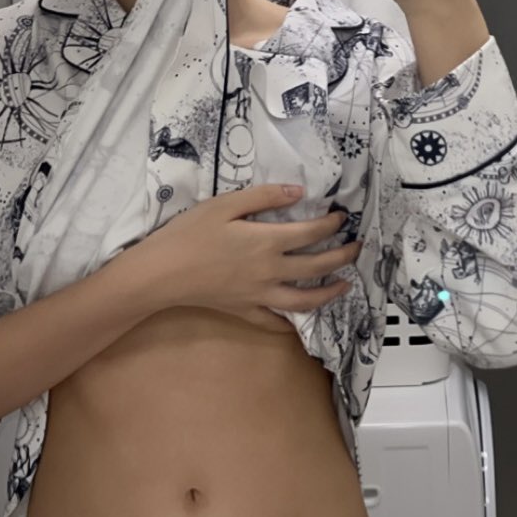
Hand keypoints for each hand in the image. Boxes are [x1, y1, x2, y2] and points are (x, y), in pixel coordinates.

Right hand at [117, 183, 361, 333]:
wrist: (160, 273)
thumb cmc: (190, 234)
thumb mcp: (225, 205)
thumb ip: (264, 197)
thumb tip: (299, 193)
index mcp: (267, 242)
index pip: (312, 233)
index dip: (331, 225)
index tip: (342, 218)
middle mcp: (271, 272)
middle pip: (317, 267)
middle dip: (342, 256)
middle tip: (356, 248)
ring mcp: (259, 296)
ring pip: (304, 300)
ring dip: (329, 293)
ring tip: (344, 285)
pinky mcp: (244, 311)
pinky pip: (273, 321)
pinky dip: (289, 323)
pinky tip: (298, 321)